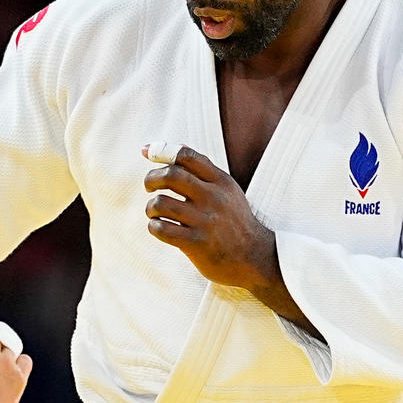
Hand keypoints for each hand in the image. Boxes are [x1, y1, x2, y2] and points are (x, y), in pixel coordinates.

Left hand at [142, 148, 313, 330]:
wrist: (254, 257)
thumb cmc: (235, 221)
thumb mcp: (227, 190)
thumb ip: (203, 169)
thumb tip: (177, 145)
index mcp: (221, 182)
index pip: (187, 156)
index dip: (161, 151)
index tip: (148, 155)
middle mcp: (213, 198)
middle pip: (171, 175)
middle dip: (151, 178)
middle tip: (150, 187)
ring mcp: (205, 221)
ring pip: (161, 203)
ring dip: (150, 207)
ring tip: (154, 212)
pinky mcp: (196, 244)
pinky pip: (162, 229)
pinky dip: (154, 226)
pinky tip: (159, 227)